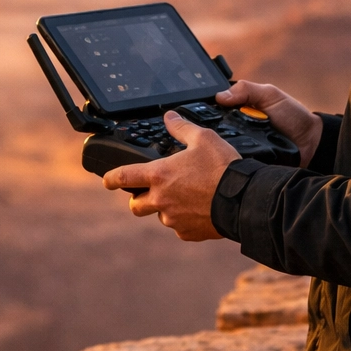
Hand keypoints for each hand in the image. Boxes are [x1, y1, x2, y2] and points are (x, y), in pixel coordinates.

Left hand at [102, 110, 238, 240]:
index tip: (107, 181)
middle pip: (135, 206)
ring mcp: (173, 219)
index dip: (110, 178)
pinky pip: (179, 227)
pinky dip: (184, 220)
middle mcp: (161, 200)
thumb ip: (181, 128)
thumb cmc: (223, 168)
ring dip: (166, 208)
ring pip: (160, 216)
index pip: (123, 177)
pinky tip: (198, 209)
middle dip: (138, 199)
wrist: (243, 200)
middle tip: (150, 191)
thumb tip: (170, 117)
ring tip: (186, 196)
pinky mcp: (187, 233)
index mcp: (159, 175)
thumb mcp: (203, 138)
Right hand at [214, 81, 321, 162]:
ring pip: (220, 148)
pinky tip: (229, 160)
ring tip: (220, 147)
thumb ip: (246, 90)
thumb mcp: (269, 94)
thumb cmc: (293, 115)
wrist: (312, 142)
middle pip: (213, 131)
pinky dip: (232, 160)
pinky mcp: (247, 162)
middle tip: (210, 133)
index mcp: (237, 111)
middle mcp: (235, 129)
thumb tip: (219, 96)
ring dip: (221, 147)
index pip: (213, 111)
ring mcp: (240, 147)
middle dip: (211, 132)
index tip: (199, 114)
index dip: (205, 112)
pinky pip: (234, 162)